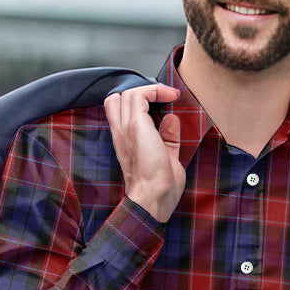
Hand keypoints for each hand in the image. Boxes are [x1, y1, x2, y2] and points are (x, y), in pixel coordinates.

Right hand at [104, 83, 183, 222]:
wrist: (153, 198)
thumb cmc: (160, 188)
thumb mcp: (167, 157)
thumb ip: (168, 138)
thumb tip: (171, 119)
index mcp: (124, 142)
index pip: (117, 110)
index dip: (137, 102)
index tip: (162, 103)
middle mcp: (120, 133)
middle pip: (117, 98)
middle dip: (140, 93)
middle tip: (162, 99)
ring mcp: (125, 129)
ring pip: (127, 93)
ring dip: (150, 90)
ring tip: (169, 95)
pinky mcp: (135, 126)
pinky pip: (139, 95)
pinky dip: (155, 91)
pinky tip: (171, 96)